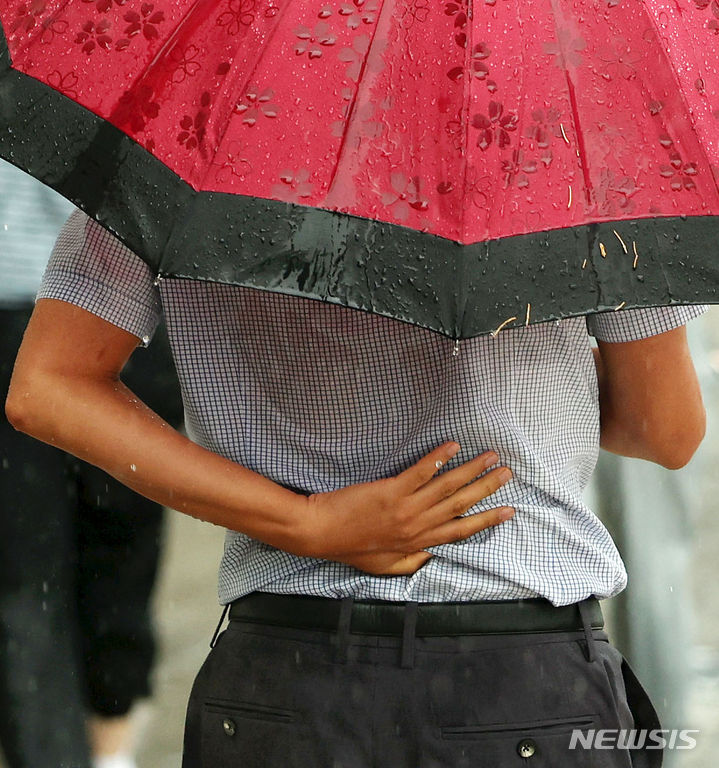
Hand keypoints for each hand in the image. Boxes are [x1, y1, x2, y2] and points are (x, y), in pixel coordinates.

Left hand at [297, 442, 513, 575]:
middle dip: (487, 488)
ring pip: (447, 487)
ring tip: (490, 457)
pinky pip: (420, 472)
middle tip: (507, 473)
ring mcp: (406, 507)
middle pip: (460, 505)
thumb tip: (431, 557)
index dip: (486, 520)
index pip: (460, 531)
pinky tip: (452, 447)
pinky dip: (438, 459)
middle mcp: (418, 525)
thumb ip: (411, 563)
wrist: (322, 533)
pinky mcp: (392, 490)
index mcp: (418, 543)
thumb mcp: (384, 567)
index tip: (507, 511)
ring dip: (471, 471)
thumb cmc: (351, 548)